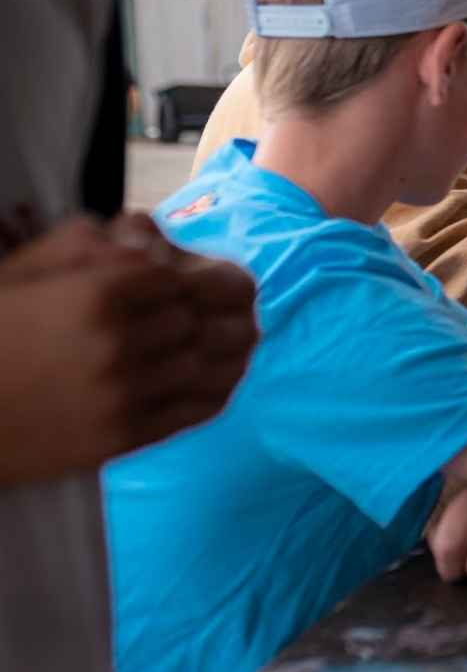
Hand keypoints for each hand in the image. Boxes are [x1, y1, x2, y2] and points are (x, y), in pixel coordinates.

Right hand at [0, 215, 257, 484]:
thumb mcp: (22, 272)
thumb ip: (84, 244)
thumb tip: (147, 233)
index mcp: (97, 294)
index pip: (184, 277)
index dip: (202, 273)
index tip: (208, 276)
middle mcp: (119, 344)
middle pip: (203, 319)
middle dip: (218, 309)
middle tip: (235, 306)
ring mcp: (124, 394)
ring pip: (211, 364)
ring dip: (229, 348)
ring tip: (239, 338)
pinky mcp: (122, 437)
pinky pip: (195, 410)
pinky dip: (218, 389)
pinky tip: (220, 377)